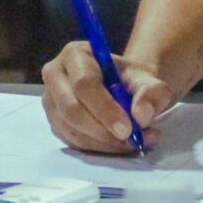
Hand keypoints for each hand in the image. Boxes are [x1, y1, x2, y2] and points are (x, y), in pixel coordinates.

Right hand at [40, 40, 173, 153]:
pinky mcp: (54, 123)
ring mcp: (51, 101)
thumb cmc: (131, 80)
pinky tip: (119, 144)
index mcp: (75, 54)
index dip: (105, 109)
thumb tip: (141, 115)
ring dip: (104, 142)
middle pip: (71, 109)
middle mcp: (55, 75)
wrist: (124, 90)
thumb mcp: (148, 80)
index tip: (127, 129)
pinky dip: (98, 148)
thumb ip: (151, 93)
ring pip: (71, 129)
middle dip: (102, 130)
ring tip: (134, 142)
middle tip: (131, 140)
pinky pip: (72, 142)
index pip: (84, 84)